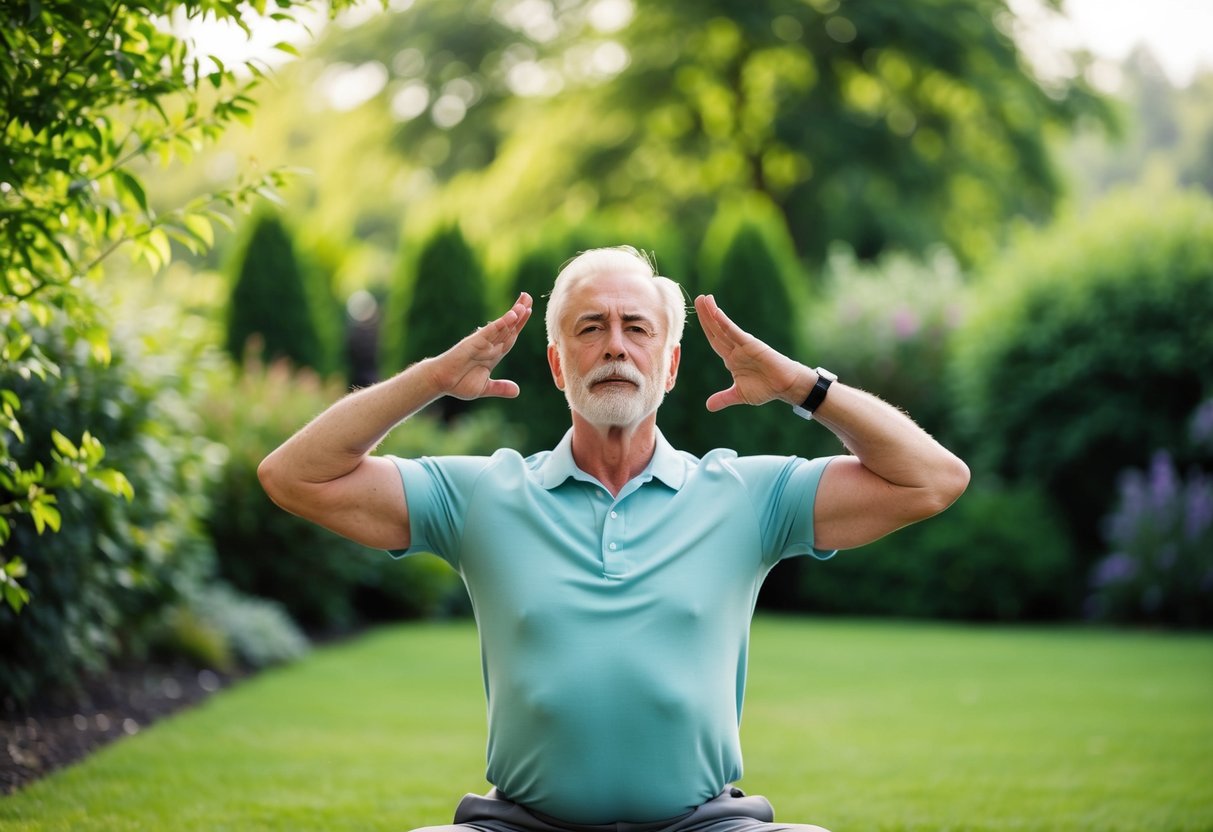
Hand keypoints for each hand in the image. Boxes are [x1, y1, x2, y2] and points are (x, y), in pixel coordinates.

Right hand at [426, 293, 532, 399]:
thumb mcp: (485, 387)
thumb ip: (500, 388)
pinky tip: (512, 315)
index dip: (520, 324)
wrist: (441, 382)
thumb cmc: (459, 383)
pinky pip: (491, 331)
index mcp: (493, 354)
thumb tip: (517, 391)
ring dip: (514, 314)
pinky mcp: (474, 342)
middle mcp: (490, 345)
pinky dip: (502, 323)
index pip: (510, 336)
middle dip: (519, 312)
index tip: (529, 311)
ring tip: (525, 300)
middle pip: (509, 326)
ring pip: (502, 326)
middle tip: (529, 297)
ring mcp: (483, 342)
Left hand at [694, 294, 805, 410]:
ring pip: (723, 327)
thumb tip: (708, 406)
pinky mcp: (752, 344)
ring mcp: (743, 345)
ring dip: (712, 313)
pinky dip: (724, 322)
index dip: (705, 328)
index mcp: (731, 359)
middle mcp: (736, 349)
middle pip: (716, 330)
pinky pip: (735, 332)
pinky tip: (716, 312)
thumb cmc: (766, 389)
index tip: (697, 317)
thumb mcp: (739, 395)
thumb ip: (724, 398)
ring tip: (704, 299)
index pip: (714, 340)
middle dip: (706, 315)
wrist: (785, 387)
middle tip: (696, 299)